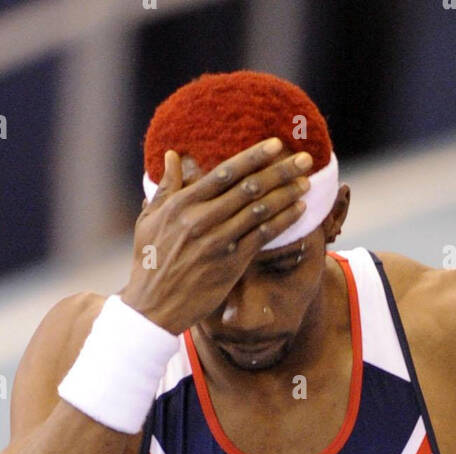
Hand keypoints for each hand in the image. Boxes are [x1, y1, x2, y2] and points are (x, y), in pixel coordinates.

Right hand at [119, 139, 312, 333]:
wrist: (154, 307)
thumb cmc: (149, 262)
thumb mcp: (149, 220)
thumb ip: (166, 187)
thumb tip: (174, 155)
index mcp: (182, 204)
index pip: (225, 173)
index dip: (253, 157)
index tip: (275, 145)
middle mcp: (202, 219)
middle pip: (249, 188)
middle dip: (280, 171)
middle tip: (304, 159)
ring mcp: (219, 242)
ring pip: (260, 210)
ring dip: (287, 194)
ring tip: (306, 182)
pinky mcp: (231, 263)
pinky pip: (262, 236)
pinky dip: (283, 221)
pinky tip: (299, 210)